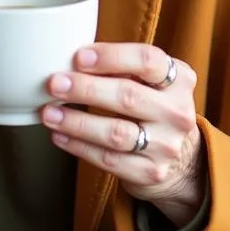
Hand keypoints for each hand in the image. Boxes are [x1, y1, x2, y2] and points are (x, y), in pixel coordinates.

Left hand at [41, 44, 204, 226]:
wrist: (179, 161)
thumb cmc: (150, 106)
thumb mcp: (149, 81)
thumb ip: (121, 66)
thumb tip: (69, 57)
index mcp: (179, 79)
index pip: (147, 60)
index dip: (111, 57)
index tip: (79, 57)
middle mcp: (177, 112)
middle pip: (128, 96)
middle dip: (85, 89)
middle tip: (54, 84)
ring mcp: (167, 146)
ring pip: (116, 133)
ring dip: (77, 122)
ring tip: (49, 113)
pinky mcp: (151, 173)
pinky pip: (109, 160)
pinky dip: (79, 146)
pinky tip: (60, 135)